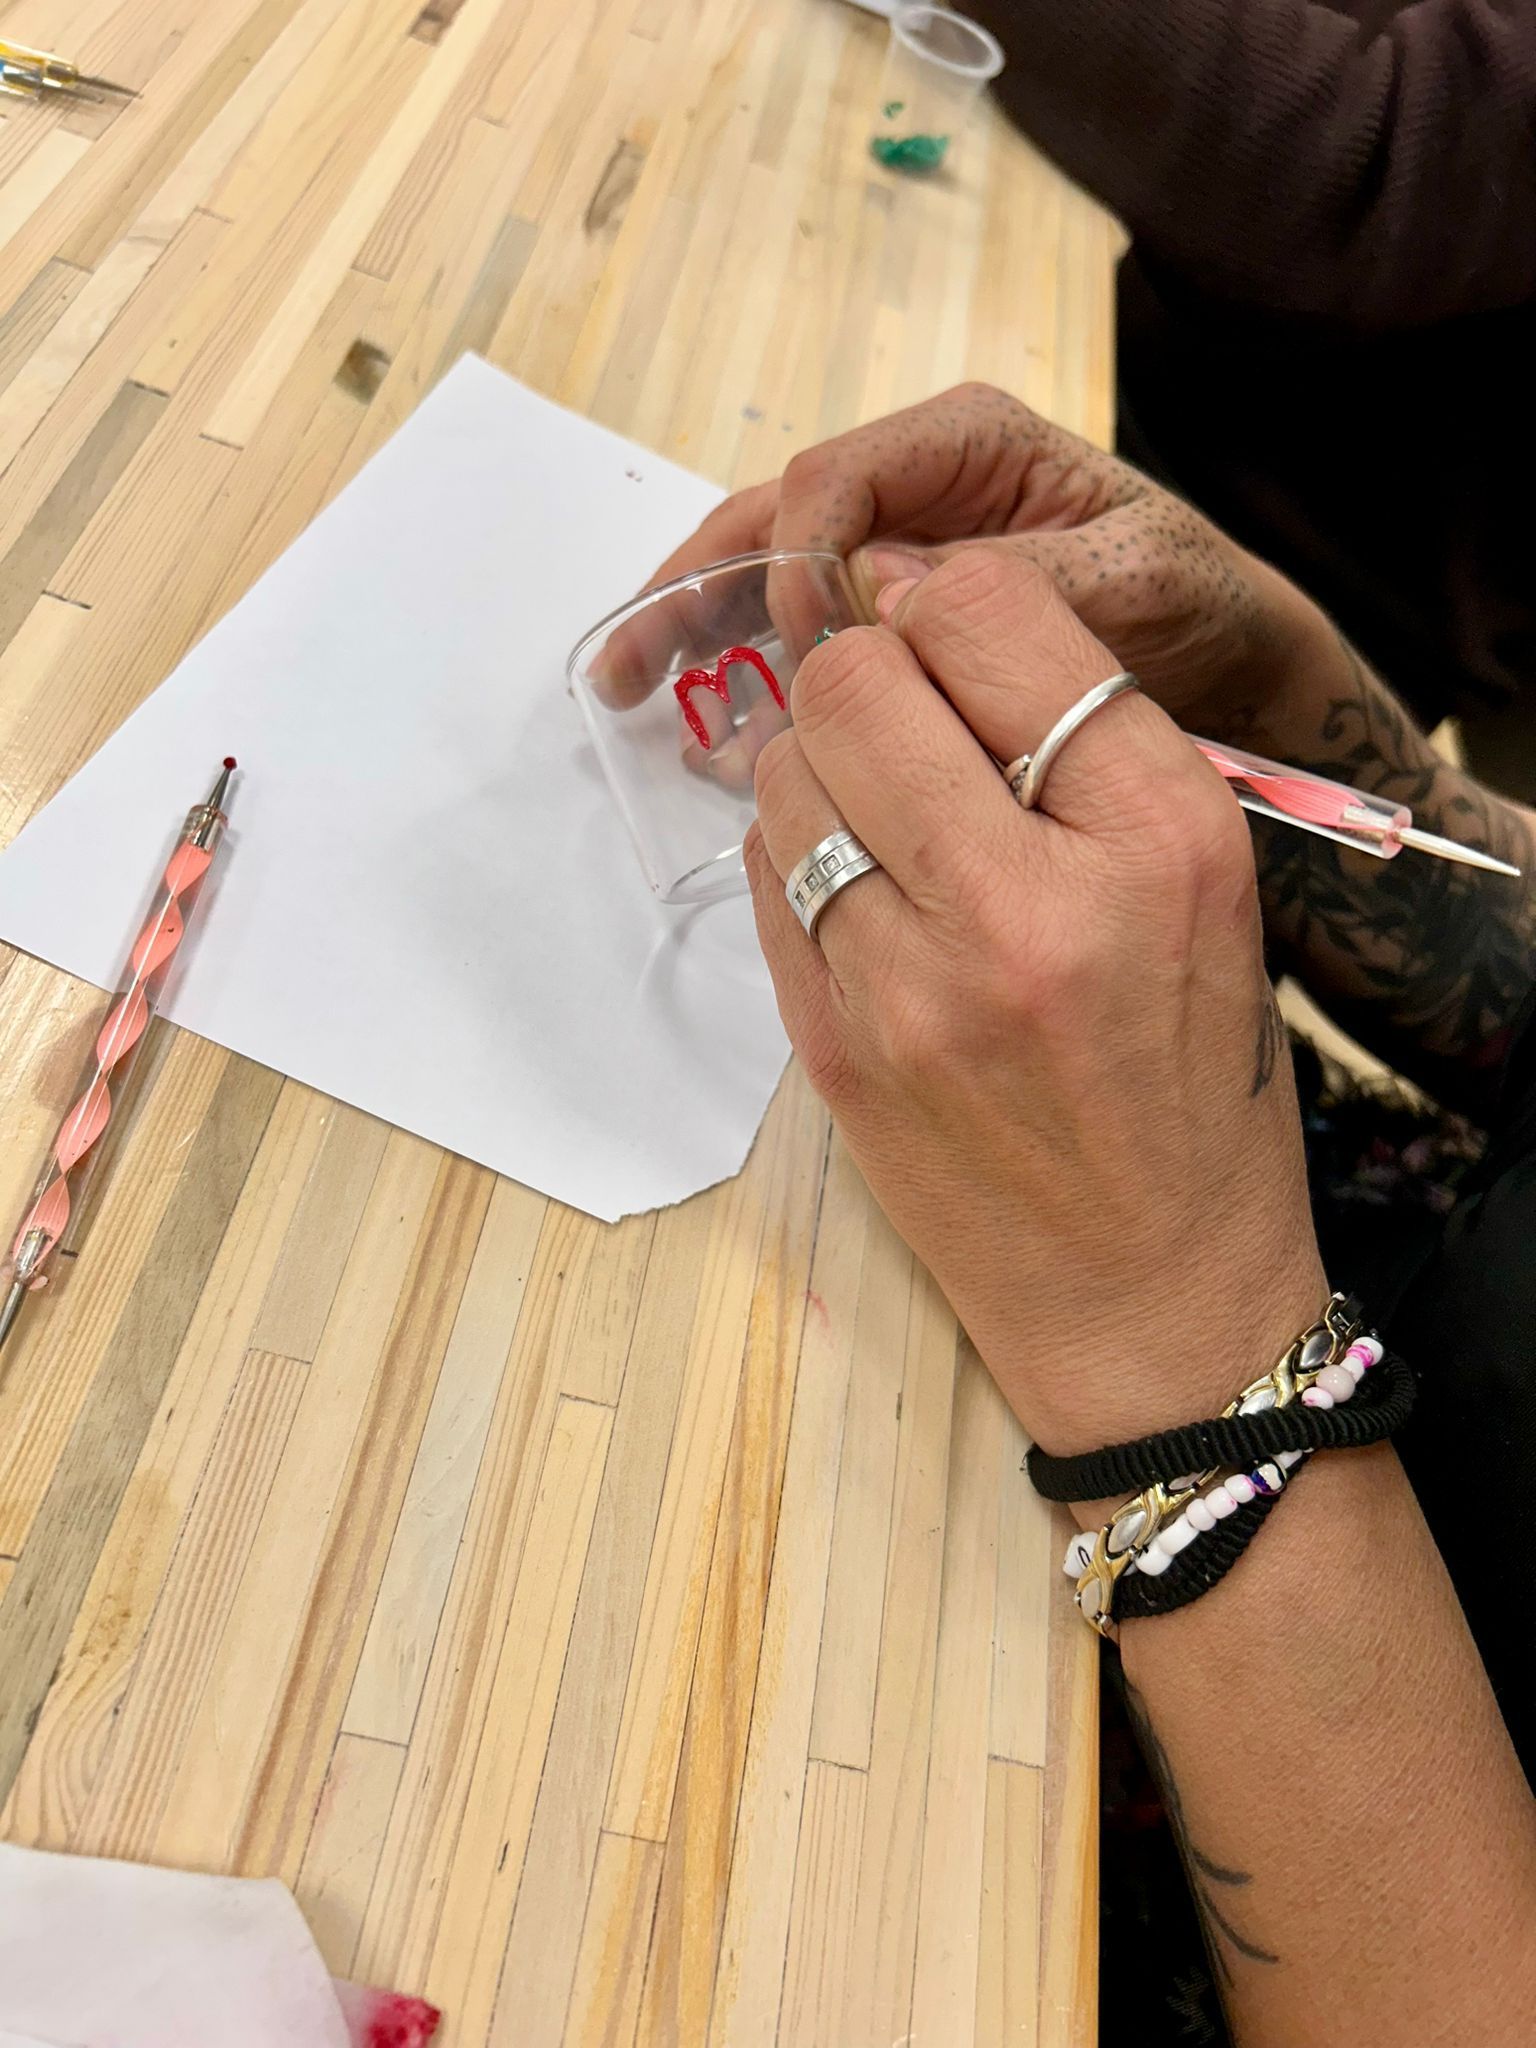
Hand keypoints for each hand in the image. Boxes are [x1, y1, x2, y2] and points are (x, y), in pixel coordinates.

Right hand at [637, 383, 1323, 738]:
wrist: (1231, 661)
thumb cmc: (1190, 604)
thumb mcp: (1123, 581)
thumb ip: (1008, 580)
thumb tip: (882, 587)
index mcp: (965, 443)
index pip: (833, 482)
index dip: (797, 565)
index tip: (805, 654)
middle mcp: (915, 485)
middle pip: (771, 520)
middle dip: (695, 586)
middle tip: (628, 662)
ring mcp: (898, 550)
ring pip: (768, 576)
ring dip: (699, 631)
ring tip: (634, 691)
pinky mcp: (896, 616)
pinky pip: (804, 634)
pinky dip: (752, 677)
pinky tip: (713, 733)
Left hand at [745, 547, 1326, 1459]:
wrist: (1147, 1297)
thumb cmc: (1196, 1090)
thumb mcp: (1212, 887)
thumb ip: (1087, 743)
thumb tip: (927, 614)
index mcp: (1157, 840)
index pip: (985, 613)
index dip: (949, 609)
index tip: (955, 650)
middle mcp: (1027, 905)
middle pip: (854, 679)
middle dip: (866, 677)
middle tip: (908, 729)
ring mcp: (909, 988)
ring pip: (784, 772)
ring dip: (822, 768)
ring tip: (892, 826)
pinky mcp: (830, 1050)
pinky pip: (761, 877)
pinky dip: (799, 857)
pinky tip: (865, 902)